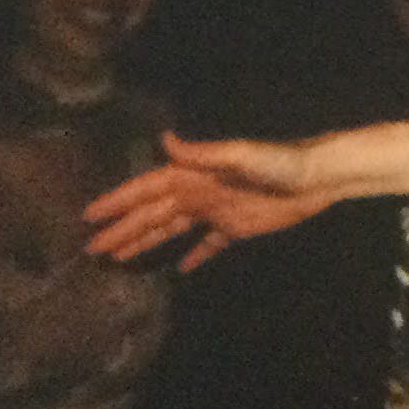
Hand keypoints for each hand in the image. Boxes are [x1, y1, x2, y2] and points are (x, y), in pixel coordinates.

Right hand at [82, 130, 323, 272]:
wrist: (317, 179)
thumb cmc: (280, 163)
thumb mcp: (239, 155)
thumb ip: (202, 154)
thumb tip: (165, 138)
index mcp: (193, 175)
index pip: (146, 190)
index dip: (118, 202)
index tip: (90, 216)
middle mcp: (198, 192)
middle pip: (152, 214)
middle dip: (122, 230)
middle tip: (92, 248)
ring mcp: (216, 211)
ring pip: (172, 230)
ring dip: (145, 242)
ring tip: (118, 258)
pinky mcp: (236, 228)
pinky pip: (208, 245)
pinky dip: (193, 256)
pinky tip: (178, 269)